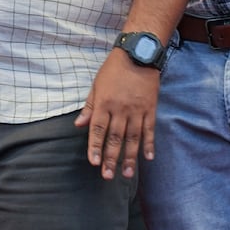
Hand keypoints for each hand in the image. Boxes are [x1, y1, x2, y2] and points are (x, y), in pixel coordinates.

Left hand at [74, 51, 159, 179]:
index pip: (98, 129)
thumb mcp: (96, 85)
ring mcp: (137, 110)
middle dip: (110, 158)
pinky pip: (150, 129)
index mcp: (104, 103)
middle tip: (107, 176)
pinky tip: (148, 157)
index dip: (95, 147)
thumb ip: (89, 107)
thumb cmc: (113, 69)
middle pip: (115, 138)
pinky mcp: (150, 108)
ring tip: (127, 174)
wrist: (138, 54)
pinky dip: (149, 144)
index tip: (93, 162)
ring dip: (130, 157)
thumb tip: (78, 125)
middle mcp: (120, 109)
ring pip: (133, 138)